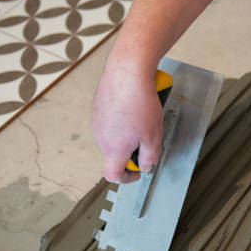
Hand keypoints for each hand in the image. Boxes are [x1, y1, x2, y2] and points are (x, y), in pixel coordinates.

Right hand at [92, 64, 161, 183]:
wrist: (127, 71)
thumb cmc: (140, 103)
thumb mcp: (153, 136)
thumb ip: (149, 158)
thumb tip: (144, 167)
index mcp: (113, 150)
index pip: (113, 175)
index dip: (127, 178)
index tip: (138, 172)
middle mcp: (101, 138)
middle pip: (115, 154)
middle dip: (132, 151)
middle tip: (147, 138)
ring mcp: (97, 122)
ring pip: (114, 137)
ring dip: (128, 134)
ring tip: (142, 119)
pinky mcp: (98, 107)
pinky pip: (111, 121)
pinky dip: (122, 120)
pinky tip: (134, 107)